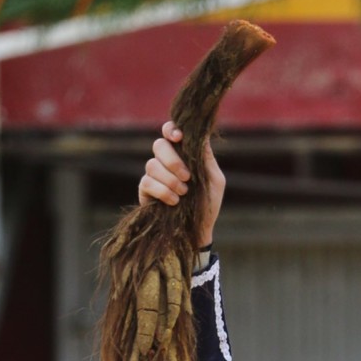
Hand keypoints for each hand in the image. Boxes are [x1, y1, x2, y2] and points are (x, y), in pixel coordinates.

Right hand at [137, 120, 225, 246]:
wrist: (199, 230)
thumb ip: (206, 158)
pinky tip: (174, 201)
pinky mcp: (145, 190)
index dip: (171, 130)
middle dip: (173, 161)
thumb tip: (200, 134)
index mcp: (182, 154)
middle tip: (187, 177)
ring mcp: (153, 175)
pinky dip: (163, 192)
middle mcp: (165, 161)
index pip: (170, 132)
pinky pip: (147, 182)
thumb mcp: (214, 180)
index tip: (178, 137)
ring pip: (152, 165)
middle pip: (158, 145)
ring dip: (171, 180)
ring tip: (184, 193)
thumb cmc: (208, 204)